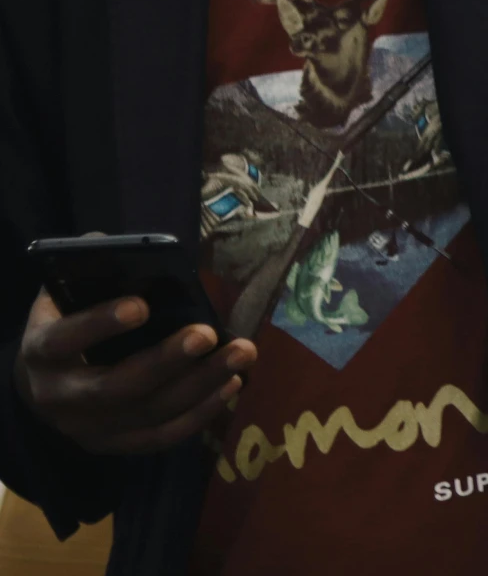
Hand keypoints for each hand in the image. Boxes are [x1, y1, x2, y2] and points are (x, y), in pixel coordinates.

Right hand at [14, 291, 253, 453]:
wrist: (41, 382)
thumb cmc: (67, 324)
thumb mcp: (66, 297)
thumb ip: (91, 273)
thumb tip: (131, 247)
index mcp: (40, 352)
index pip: (63, 340)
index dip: (99, 324)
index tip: (142, 306)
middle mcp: (58, 397)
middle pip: (116, 386)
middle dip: (166, 361)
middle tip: (208, 333)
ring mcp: (85, 428)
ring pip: (147, 413)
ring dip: (200, 384)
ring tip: (241, 353)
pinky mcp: (113, 445)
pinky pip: (161, 437)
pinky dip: (200, 413)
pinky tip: (231, 385)